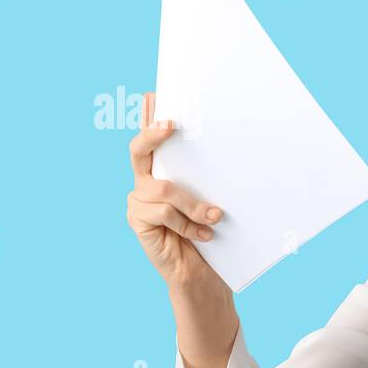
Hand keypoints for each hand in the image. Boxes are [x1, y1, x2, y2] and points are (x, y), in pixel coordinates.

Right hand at [126, 92, 226, 290]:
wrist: (202, 273)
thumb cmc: (210, 232)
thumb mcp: (213, 199)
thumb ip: (209, 178)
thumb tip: (230, 150)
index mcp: (163, 169)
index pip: (153, 137)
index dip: (149, 115)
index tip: (155, 94)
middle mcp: (145, 180)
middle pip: (139, 150)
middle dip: (153, 134)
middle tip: (170, 124)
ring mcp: (138, 200)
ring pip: (163, 189)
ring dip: (193, 203)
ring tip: (215, 217)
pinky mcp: (137, 220)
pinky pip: (162, 213)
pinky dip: (187, 224)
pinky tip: (204, 235)